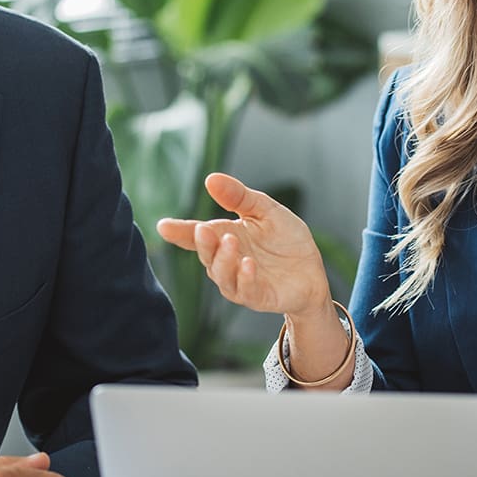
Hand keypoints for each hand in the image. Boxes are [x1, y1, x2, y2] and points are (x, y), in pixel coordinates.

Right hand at [155, 172, 329, 317]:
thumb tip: (211, 179)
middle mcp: (227, 260)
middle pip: (206, 254)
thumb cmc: (286, 240)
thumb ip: (239, 197)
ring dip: (223, 259)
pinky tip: (248, 264)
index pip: (196, 234)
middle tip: (203, 229)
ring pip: (221, 274)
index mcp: (224, 236)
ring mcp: (239, 281)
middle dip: (202, 243)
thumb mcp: (265, 210)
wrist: (312, 272)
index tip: (163, 226)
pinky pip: (245, 290)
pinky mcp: (257, 296)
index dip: (179, 231)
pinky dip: (244, 278)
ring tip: (231, 243)